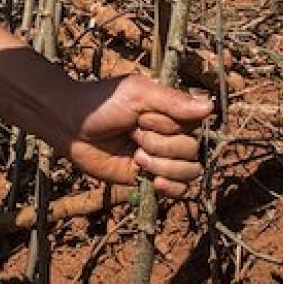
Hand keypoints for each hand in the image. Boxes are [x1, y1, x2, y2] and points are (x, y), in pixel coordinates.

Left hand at [52, 75, 213, 195]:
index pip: (195, 124)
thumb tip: (211, 107)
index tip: (142, 117)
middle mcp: (171, 135)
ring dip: (162, 164)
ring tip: (136, 157)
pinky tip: (153, 181)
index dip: (169, 125)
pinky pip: (179, 190)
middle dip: (160, 144)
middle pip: (192, 149)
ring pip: (189, 171)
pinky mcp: (150, 178)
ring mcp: (162, 158)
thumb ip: (172, 101)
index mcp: (171, 112)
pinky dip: (170, 188)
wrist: (71, 127)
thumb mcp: (137, 94)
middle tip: (133, 134)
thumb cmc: (103, 103)